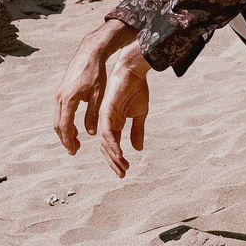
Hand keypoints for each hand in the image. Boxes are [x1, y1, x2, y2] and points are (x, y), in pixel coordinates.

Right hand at [54, 19, 134, 154]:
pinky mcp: (62, 89)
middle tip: (74, 149)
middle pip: (58, 124)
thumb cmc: (96, 73)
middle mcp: (60, 97)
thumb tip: (91, 133)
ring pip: (58, 117)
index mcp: (68, 100)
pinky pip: (61, 109)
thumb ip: (92, 114)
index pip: (65, 126)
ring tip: (75, 139)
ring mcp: (59, 93)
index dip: (68, 141)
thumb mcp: (97, 95)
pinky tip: (74, 124)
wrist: (90, 52)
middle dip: (65, 138)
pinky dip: (65, 120)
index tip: (74, 151)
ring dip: (65, 129)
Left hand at [97, 45, 151, 177]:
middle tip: (122, 174)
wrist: (134, 72)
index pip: (114, 146)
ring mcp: (106, 118)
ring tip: (121, 166)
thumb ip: (137, 131)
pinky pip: (107, 131)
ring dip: (113, 156)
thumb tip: (138, 149)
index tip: (125, 171)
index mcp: (115, 124)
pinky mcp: (106, 112)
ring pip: (106, 142)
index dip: (118, 159)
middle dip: (114, 162)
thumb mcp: (140, 114)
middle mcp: (108, 123)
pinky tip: (118, 153)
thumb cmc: (136, 89)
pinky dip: (112, 143)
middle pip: (108, 148)